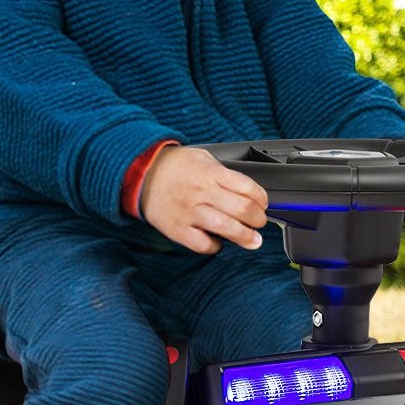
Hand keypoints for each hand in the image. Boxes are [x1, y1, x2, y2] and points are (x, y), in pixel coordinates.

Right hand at [140, 146, 268, 253]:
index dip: (262, 199)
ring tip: (252, 240)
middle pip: (242, 209)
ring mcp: (190, 212)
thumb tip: (247, 192)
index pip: (248, 188)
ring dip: (245, 237)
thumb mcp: (203, 158)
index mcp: (211, 173)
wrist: (141, 173)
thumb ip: (224, 173)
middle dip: (258, 220)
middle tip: (259, 223)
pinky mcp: (178, 229)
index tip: (263, 204)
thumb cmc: (174, 166)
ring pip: (226, 228)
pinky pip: (202, 244)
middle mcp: (203, 192)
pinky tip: (217, 241)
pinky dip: (215, 247)